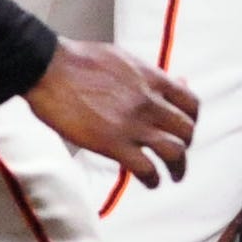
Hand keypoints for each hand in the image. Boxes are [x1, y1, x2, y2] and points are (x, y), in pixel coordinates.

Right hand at [23, 39, 196, 184]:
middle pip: (186, 131)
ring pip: (174, 152)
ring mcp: (133, 124)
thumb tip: (176, 82)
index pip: (191, 104)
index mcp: (153, 79)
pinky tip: (149, 182)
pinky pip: (146, 168)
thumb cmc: (81, 60)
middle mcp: (149, 102)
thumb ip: (150, 75)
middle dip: (186, 146)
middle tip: (178, 156)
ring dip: (177, 167)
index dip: (191, 120)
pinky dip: (152, 179)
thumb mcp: (125, 59)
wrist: (50, 68)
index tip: (184, 128)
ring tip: (173, 176)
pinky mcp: (113, 144)